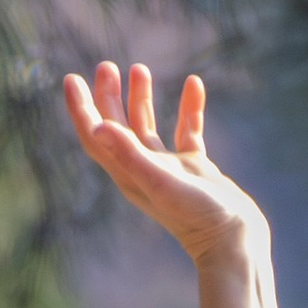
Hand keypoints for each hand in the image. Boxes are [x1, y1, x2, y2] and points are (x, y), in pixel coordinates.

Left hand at [61, 61, 268, 264]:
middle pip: (117, 127)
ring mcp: (170, 168)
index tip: (72, 78)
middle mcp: (144, 170)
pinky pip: (187, 130)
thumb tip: (97, 126)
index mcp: (128, 174)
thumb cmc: (197, 216)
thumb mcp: (161, 182)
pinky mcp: (195, 168)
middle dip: (109, 96)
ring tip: (140, 69)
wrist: (235, 241)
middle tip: (106, 66)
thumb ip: (131, 154)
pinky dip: (188, 107)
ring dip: (141, 98)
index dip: (81, 108)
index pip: (95, 136)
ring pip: (148, 127)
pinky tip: (194, 84)